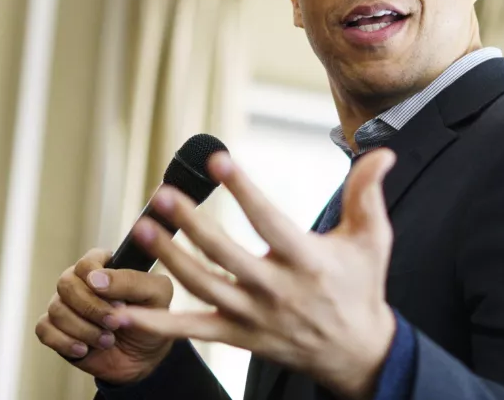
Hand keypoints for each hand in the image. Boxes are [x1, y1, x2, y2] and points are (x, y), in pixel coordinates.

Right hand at [34, 248, 174, 384]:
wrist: (143, 357)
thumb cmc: (152, 319)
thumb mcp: (157, 295)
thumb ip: (132, 281)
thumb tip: (95, 279)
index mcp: (105, 267)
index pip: (86, 261)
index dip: (95, 278)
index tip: (116, 299)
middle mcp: (81, 282)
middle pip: (66, 283)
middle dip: (91, 308)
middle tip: (114, 322)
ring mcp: (66, 305)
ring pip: (56, 309)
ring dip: (84, 329)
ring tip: (108, 340)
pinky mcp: (55, 329)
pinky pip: (44, 329)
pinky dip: (65, 342)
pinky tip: (84, 349)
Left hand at [112, 148, 398, 399]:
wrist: (356, 352)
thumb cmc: (362, 286)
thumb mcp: (373, 239)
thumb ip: (368, 192)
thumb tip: (380, 150)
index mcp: (308, 261)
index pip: (269, 221)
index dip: (244, 189)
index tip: (218, 160)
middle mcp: (277, 290)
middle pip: (226, 254)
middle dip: (191, 223)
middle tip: (161, 194)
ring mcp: (254, 317)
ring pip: (204, 286)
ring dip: (169, 259)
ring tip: (141, 229)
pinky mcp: (239, 337)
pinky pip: (193, 330)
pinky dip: (158, 323)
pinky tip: (123, 309)